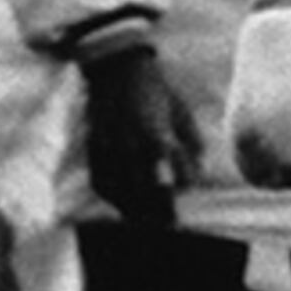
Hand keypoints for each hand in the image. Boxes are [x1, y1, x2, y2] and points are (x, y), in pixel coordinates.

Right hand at [77, 41, 202, 225]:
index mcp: (154, 135)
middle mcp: (129, 145)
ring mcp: (108, 147)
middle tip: (168, 225)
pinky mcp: (94, 146)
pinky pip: (101, 181)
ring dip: (133, 210)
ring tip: (146, 221)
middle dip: (155, 212)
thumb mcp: (181, 113)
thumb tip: (195, 175)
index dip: (171, 200)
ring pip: (118, 191)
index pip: (164, 180)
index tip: (179, 213)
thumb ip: (190, 145)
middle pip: (141, 193)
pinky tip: (123, 204)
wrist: (118, 66)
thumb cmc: (157, 90)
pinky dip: (112, 196)